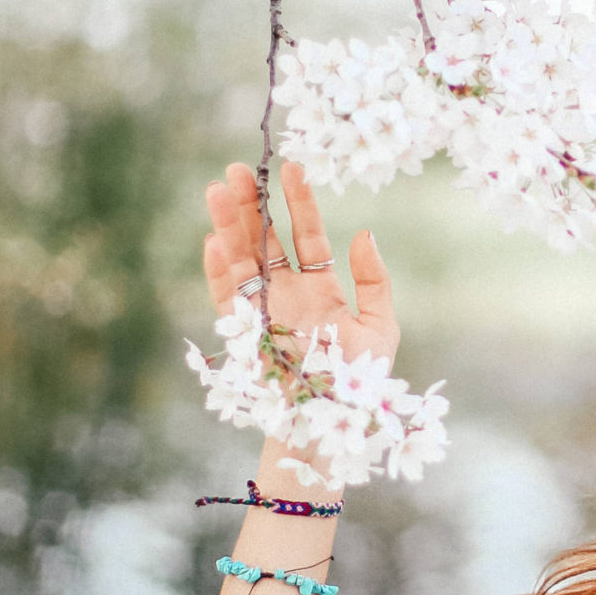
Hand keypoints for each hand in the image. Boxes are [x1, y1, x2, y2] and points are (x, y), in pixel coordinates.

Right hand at [203, 158, 398, 369]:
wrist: (334, 427)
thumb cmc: (360, 383)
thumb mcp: (381, 326)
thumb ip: (374, 281)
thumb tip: (364, 234)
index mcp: (320, 289)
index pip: (306, 236)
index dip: (299, 203)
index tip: (292, 167)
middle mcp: (288, 294)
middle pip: (265, 241)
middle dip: (252, 205)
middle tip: (240, 169)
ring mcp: (263, 312)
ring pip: (241, 261)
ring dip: (228, 227)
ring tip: (218, 190)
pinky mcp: (244, 335)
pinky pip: (227, 300)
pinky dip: (219, 273)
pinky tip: (214, 242)